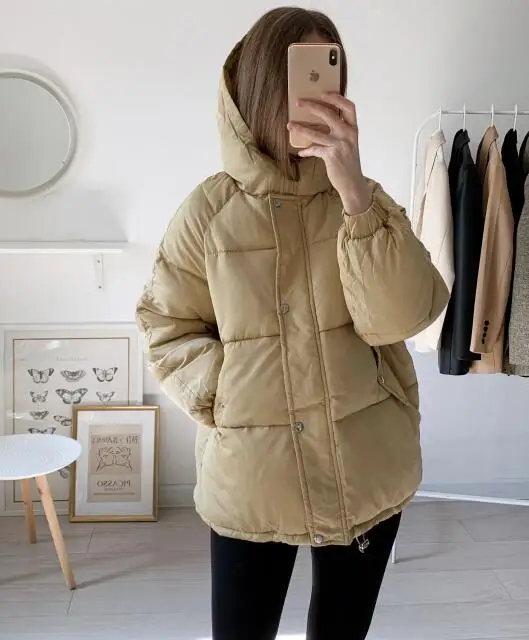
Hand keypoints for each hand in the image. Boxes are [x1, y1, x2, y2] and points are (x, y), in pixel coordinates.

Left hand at [287, 94, 371, 214]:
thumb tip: (321, 125)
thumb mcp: (349, 144)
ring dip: (301, 128)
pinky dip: (306, 150)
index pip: (349, 107)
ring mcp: (340, 144)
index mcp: (354, 129)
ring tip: (290, 125)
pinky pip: (314, 149)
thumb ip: (340, 133)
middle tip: (298, 102)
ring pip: (316, 133)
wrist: (353, 183)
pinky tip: (301, 152)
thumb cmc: (349, 163)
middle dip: (311, 106)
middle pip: (329, 114)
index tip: (323, 94)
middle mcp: (348, 134)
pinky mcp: (331, 156)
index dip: (336, 98)